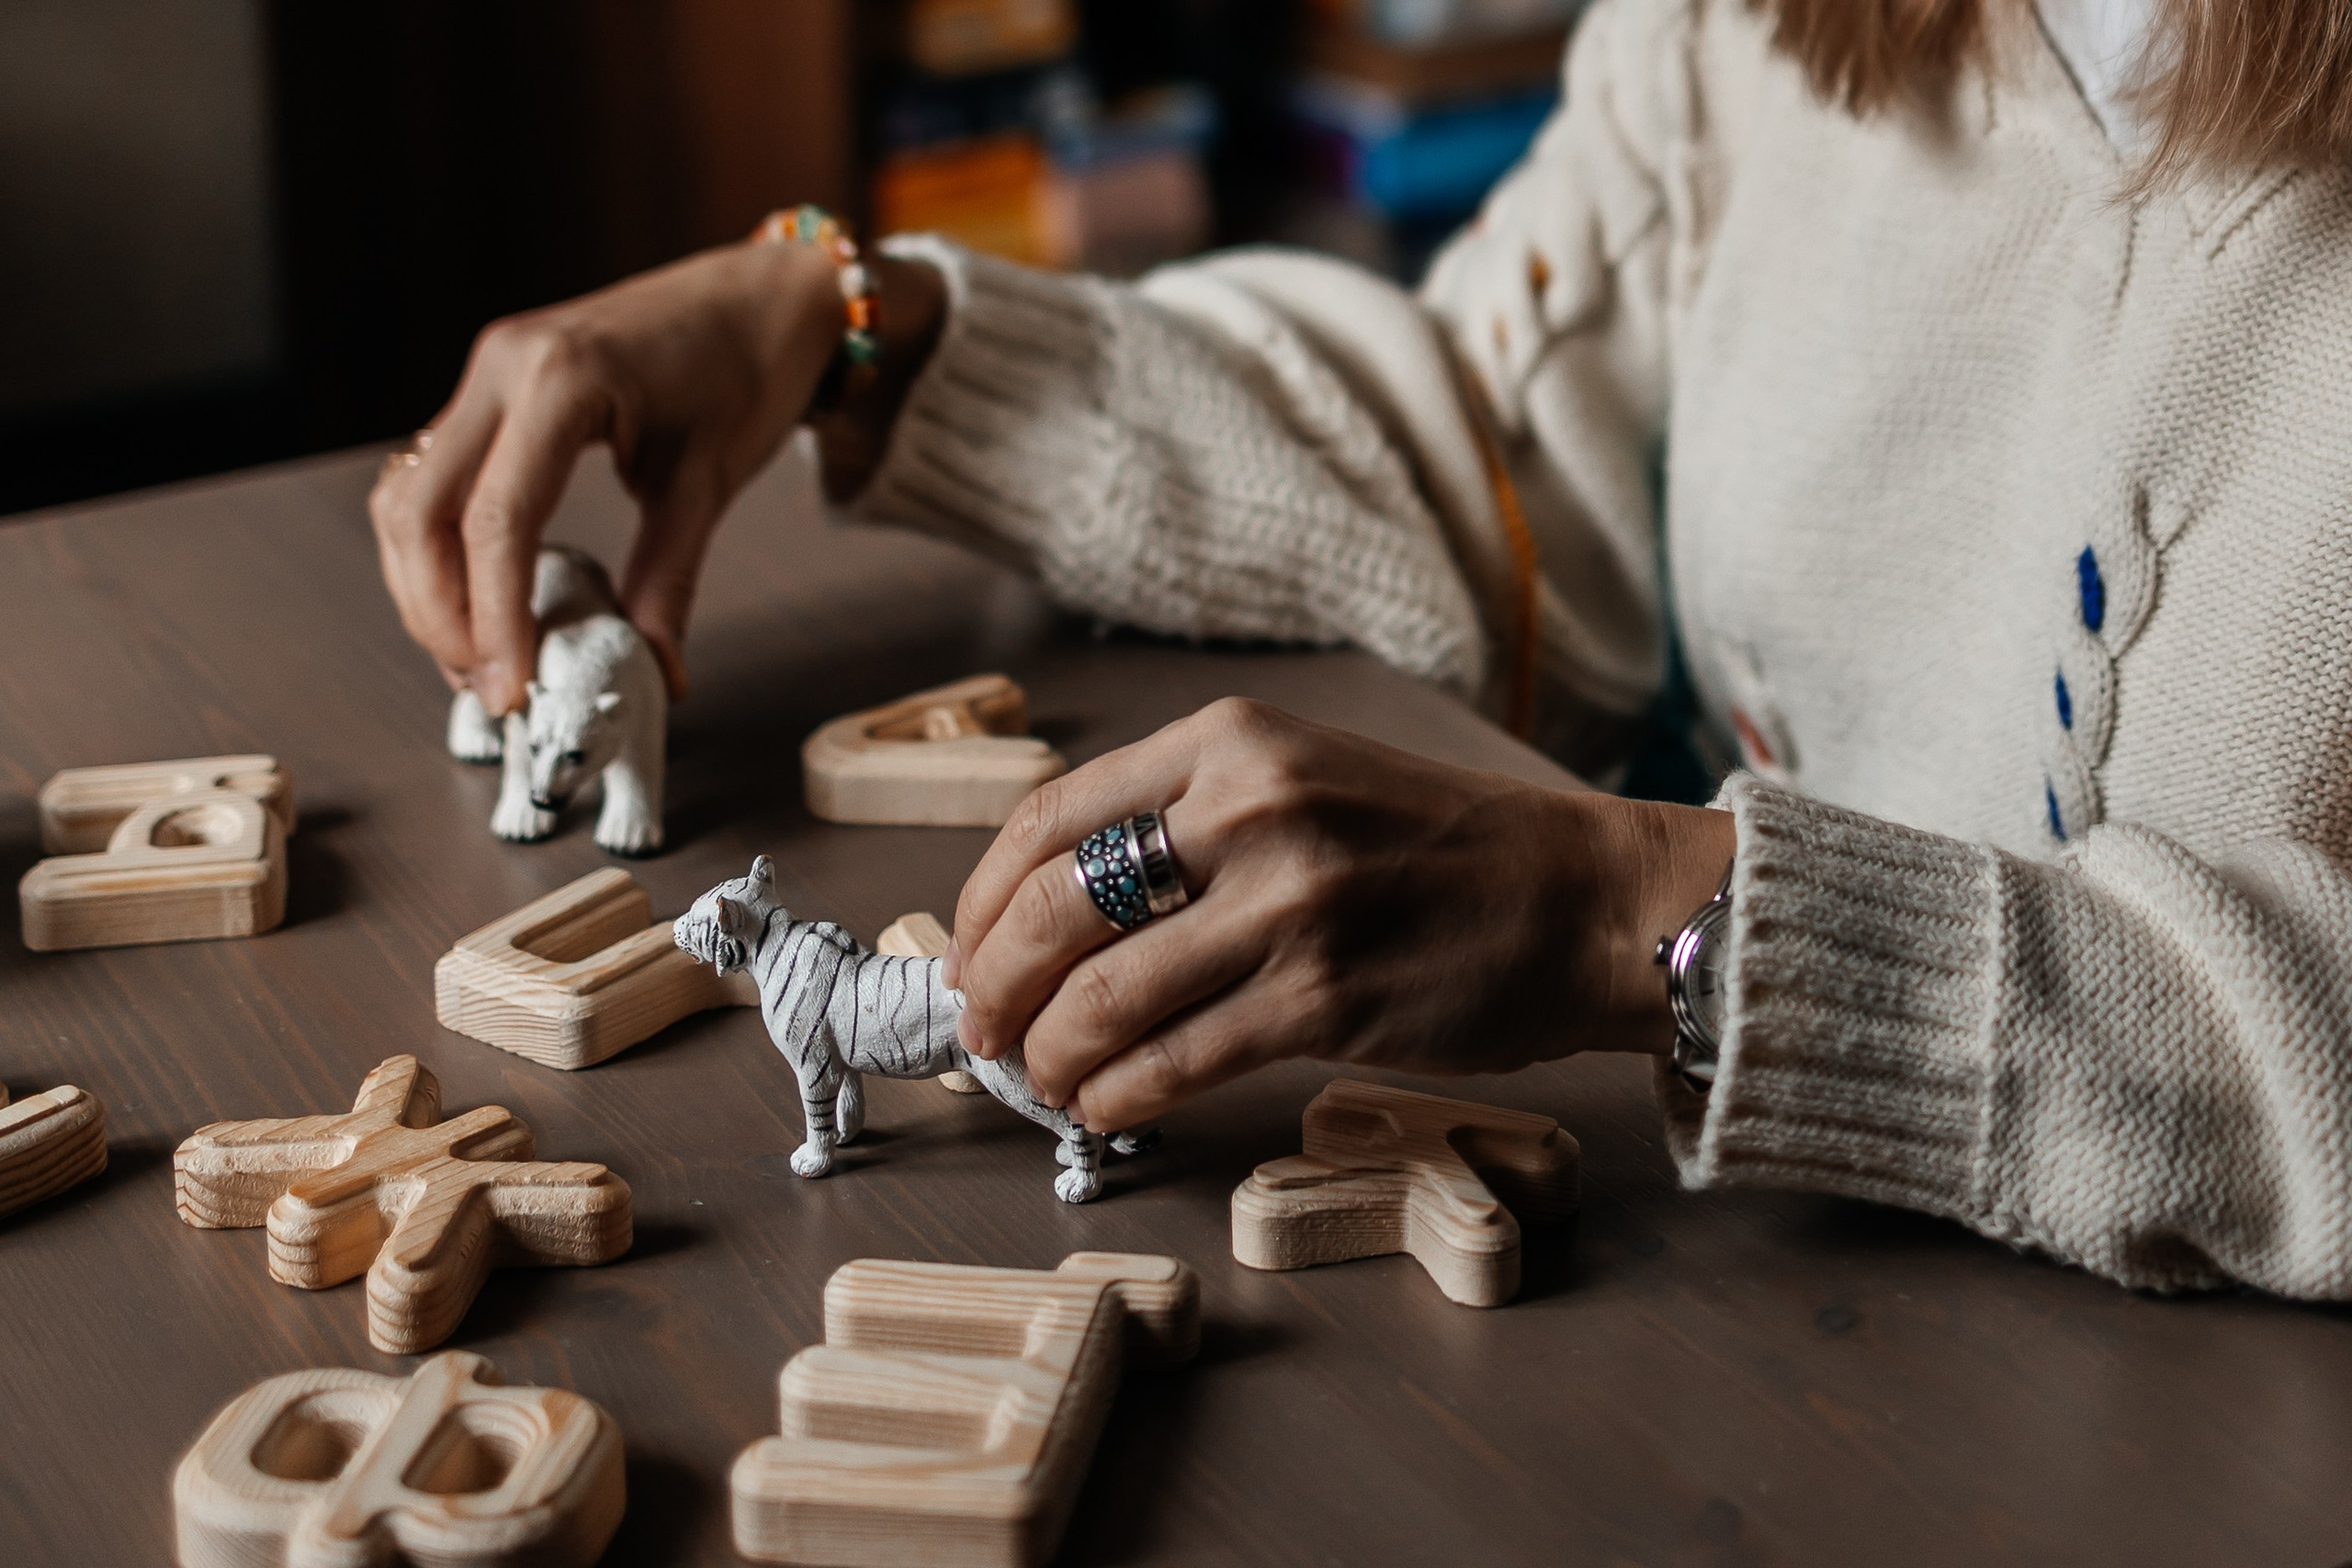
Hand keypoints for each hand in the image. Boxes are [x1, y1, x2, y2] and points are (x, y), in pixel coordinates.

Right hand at [368, 240, 944, 712]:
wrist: (758, 296)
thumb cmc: (745, 367)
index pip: (497, 520)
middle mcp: (502, 367)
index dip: (494, 618)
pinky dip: (440, 549)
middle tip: (485, 687)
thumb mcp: (711, 480)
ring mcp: (486, 375)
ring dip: (425, 586)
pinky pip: (433, 478)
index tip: (512, 690)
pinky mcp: (489, 392)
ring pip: (408, 497)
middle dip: (438, 613)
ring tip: (475, 659)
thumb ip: (669, 580)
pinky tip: (476, 602)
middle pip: (420, 511)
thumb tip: (653, 673)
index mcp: (561, 378)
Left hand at [945, 698, 1736, 1130]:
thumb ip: (1188, 820)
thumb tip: (1052, 911)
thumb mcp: (1305, 777)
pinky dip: (1119, 1093)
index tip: (964, 950)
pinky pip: (1177, 1060)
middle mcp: (1252, 809)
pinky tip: (1103, 1105)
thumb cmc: (1438, 849)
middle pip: (1058, 907)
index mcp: (1232, 744)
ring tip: (1043, 1077)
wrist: (1582, 899)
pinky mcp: (1325, 998)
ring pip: (1107, 994)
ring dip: (1050, 1052)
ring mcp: (1291, 905)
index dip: (982, 900)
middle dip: (994, 982)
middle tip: (980, 1029)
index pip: (1049, 818)